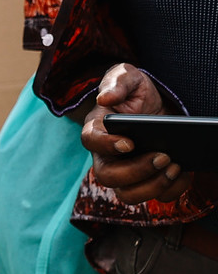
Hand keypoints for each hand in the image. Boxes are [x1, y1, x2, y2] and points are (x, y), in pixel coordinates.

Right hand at [82, 63, 191, 203]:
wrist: (158, 108)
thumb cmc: (136, 92)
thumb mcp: (128, 77)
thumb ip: (117, 81)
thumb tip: (105, 99)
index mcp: (97, 129)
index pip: (90, 141)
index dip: (106, 145)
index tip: (129, 143)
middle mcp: (106, 156)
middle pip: (108, 176)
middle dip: (137, 171)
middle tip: (164, 157)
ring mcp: (125, 171)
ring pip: (128, 194)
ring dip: (152, 186)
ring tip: (174, 167)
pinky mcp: (147, 180)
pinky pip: (155, 196)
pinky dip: (172, 190)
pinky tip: (184, 173)